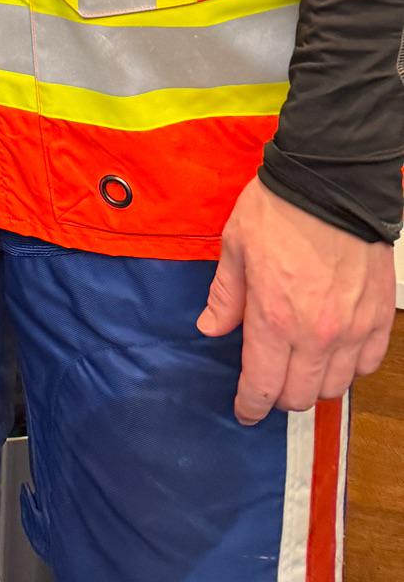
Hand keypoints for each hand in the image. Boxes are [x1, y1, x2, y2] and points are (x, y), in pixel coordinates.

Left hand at [196, 174, 395, 422]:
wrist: (332, 182)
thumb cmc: (277, 209)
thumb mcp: (235, 247)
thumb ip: (225, 295)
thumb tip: (211, 328)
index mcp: (273, 318)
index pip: (261, 384)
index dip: (249, 405)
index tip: (244, 411)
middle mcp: (316, 333)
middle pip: (300, 395)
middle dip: (279, 396)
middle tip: (268, 382)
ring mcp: (352, 328)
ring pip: (335, 386)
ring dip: (314, 383)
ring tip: (299, 365)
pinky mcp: (379, 317)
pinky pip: (367, 364)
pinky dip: (349, 366)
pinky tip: (334, 351)